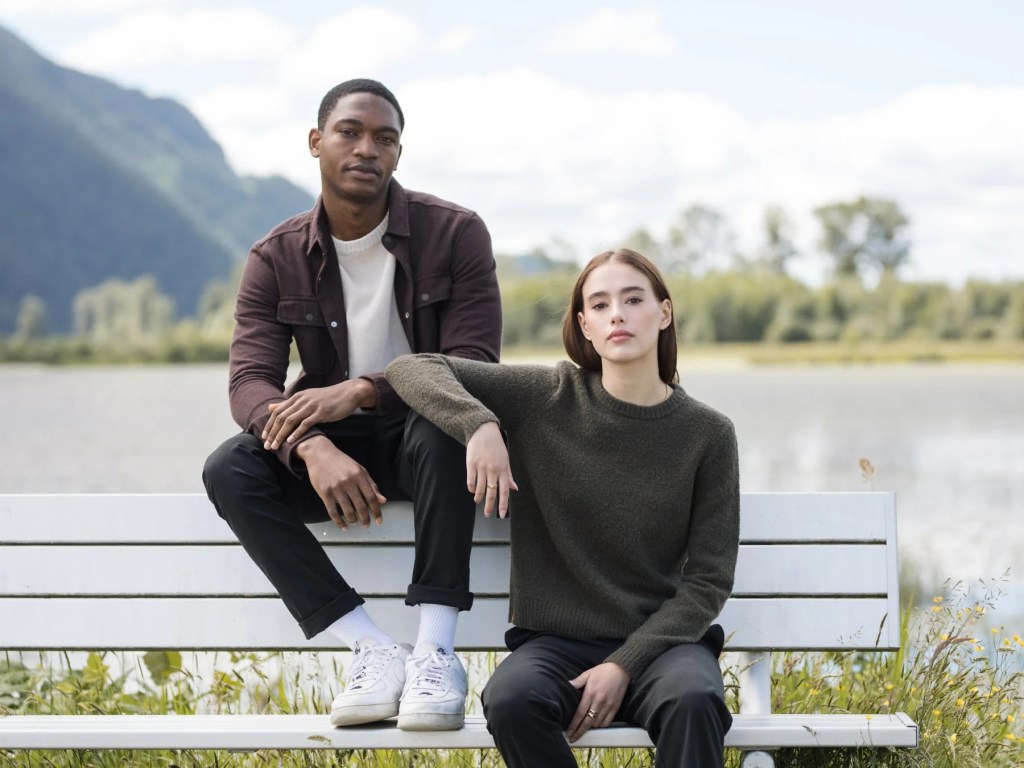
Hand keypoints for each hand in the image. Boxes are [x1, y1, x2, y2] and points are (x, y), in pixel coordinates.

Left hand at [262, 380, 376, 448]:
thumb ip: (289, 405)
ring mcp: (311, 406)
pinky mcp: (321, 412)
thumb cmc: (328, 398)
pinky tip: (291, 441)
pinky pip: (305, 423)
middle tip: (267, 446)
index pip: (277, 412)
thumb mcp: (306, 398)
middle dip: (272, 433)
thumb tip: (270, 408)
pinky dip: (297, 433)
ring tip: (275, 447)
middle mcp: (302, 400)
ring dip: (281, 435)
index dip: (269, 425)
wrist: (348, 393)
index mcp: (297, 397)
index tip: (264, 438)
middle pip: (281, 417)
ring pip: (290, 421)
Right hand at [297, 436, 386, 528]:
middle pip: (361, 506)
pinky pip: (333, 512)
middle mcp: (349, 482)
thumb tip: (383, 500)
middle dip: (365, 519)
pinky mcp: (325, 493)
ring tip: (355, 523)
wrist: (320, 453)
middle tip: (366, 524)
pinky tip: (343, 526)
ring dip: (353, 520)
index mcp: (359, 476)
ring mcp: (336, 488)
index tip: (379, 520)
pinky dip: (339, 522)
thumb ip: (372, 485)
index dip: (376, 511)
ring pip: (348, 511)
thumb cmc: (342, 462)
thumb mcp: (359, 469)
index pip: (371, 497)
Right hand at [466, 422, 516, 517]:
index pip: (504, 491)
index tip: (501, 514)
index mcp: (503, 470)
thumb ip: (509, 475)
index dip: (503, 504)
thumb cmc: (496, 446)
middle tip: (487, 514)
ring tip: (478, 501)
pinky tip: (473, 490)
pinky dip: (472, 488)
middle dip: (489, 506)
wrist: (483, 431)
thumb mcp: (506, 459)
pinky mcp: (471, 464)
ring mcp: (481, 467)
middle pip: (491, 493)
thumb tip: (514, 488)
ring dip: (479, 498)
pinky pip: (471, 481)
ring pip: (480, 489)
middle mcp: (493, 470)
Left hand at [566, 662, 629, 741]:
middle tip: (573, 739)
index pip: (580, 713)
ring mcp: (608, 706)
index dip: (573, 725)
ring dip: (590, 727)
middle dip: (579, 732)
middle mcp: (599, 701)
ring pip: (597, 723)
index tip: (568, 732)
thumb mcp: (588, 673)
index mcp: (590, 693)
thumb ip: (578, 681)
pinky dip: (601, 725)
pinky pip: (607, 722)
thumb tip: (568, 685)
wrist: (621, 670)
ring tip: (583, 729)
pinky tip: (596, 724)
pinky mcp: (615, 708)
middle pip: (587, 722)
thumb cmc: (603, 671)